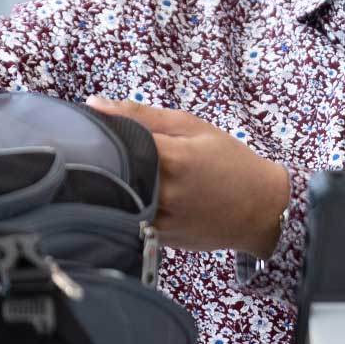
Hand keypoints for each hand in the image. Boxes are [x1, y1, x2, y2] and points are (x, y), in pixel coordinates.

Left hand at [86, 97, 289, 257]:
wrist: (261, 209)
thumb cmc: (229, 161)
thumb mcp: (192, 127)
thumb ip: (142, 115)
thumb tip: (93, 104)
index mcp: (173, 158)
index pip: (113, 141)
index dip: (94, 133)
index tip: (83, 127)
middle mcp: (165, 192)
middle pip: (109, 172)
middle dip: (96, 159)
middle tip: (89, 149)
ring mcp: (161, 220)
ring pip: (114, 200)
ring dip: (106, 185)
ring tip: (105, 172)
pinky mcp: (159, 239)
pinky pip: (128, 220)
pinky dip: (122, 205)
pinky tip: (127, 195)